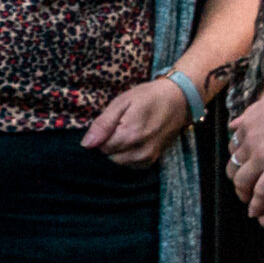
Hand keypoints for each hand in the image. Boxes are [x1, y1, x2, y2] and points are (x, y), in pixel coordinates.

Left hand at [81, 76, 196, 169]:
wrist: (178, 100)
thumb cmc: (148, 97)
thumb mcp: (121, 102)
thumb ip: (103, 124)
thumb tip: (86, 144)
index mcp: (130, 135)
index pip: (101, 147)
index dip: (102, 135)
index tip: (112, 123)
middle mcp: (140, 151)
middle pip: (109, 157)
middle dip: (110, 144)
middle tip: (121, 126)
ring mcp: (148, 158)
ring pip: (119, 162)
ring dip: (118, 151)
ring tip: (129, 132)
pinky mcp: (153, 160)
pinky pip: (131, 165)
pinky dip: (128, 156)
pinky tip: (134, 141)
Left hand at [224, 79, 263, 215]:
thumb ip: (249, 114)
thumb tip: (233, 123)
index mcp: (246, 125)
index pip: (233, 148)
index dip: (237, 161)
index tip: (243, 168)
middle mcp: (248, 141)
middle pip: (233, 167)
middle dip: (236, 181)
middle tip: (243, 190)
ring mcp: (261, 154)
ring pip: (242, 181)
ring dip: (243, 195)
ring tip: (249, 203)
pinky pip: (262, 190)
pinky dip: (257, 204)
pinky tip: (257, 212)